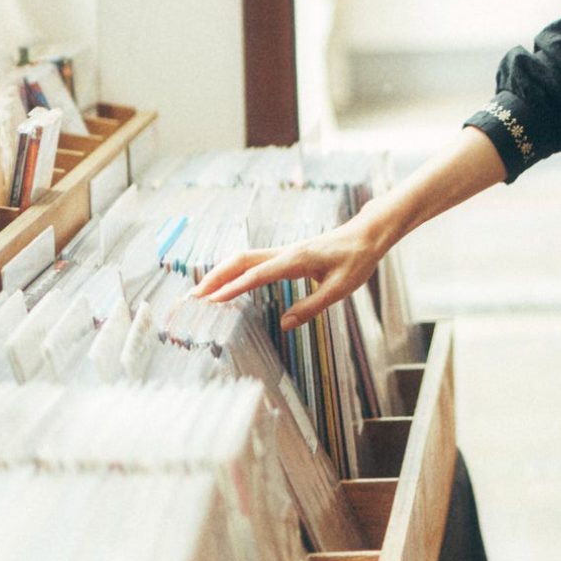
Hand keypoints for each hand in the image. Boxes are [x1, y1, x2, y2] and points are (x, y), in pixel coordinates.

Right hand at [192, 206, 391, 329]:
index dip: (234, 287)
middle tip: (194, 295)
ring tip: (202, 290)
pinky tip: (228, 282)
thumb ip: (312, 307)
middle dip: (216, 276)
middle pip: (241, 260)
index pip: (257, 274)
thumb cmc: (356, 260)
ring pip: (245, 258)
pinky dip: (235, 270)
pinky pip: (254, 260)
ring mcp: (284, 251)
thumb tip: (284, 325)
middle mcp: (286, 252)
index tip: (213, 300)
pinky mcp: (287, 254)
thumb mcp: (340, 289)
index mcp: (297, 260)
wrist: (366, 235)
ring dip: (222, 272)